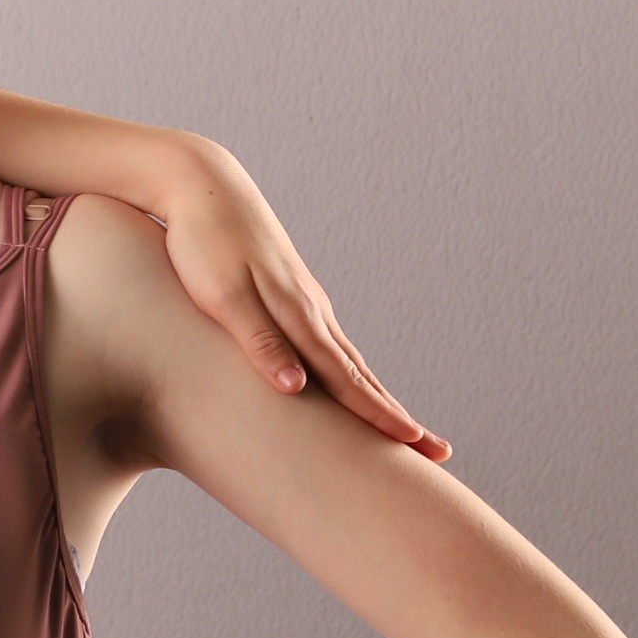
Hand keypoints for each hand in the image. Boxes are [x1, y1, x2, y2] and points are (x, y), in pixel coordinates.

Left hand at [153, 145, 446, 461]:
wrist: (201, 186)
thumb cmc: (202, 242)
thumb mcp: (223, 296)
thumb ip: (258, 341)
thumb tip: (295, 388)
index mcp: (298, 314)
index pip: (347, 378)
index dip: (378, 414)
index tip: (412, 442)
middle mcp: (311, 310)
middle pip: (360, 375)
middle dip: (394, 415)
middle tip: (436, 451)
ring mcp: (303, 300)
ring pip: (347, 360)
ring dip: (375, 396)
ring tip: (401, 427)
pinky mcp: (288, 293)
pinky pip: (326, 343)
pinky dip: (347, 371)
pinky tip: (350, 382)